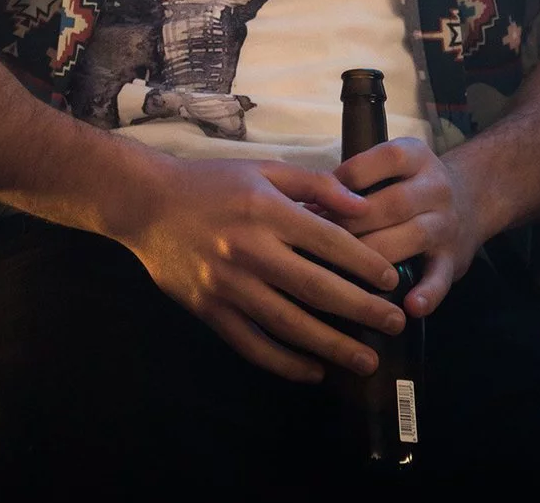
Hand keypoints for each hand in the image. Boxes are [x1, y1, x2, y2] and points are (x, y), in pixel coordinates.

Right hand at [122, 156, 408, 382]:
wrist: (146, 204)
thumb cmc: (211, 182)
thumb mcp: (263, 169)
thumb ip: (314, 184)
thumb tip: (361, 206)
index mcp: (265, 211)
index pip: (327, 241)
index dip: (364, 263)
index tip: (391, 281)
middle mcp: (249, 250)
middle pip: (315, 287)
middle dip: (360, 309)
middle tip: (393, 323)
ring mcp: (227, 285)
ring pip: (287, 324)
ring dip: (331, 346)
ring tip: (365, 360)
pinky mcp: (209, 310)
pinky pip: (252, 344)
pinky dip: (284, 363)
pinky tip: (312, 370)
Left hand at [334, 138, 482, 318]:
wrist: (470, 200)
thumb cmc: (409, 185)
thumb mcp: (389, 166)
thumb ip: (353, 179)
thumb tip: (305, 204)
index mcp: (415, 156)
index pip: (380, 161)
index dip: (345, 181)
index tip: (317, 200)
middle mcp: (435, 186)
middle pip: (393, 203)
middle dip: (353, 222)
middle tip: (319, 240)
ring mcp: (446, 224)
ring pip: (412, 237)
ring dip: (376, 256)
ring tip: (345, 272)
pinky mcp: (454, 260)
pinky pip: (441, 278)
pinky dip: (427, 294)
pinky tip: (409, 306)